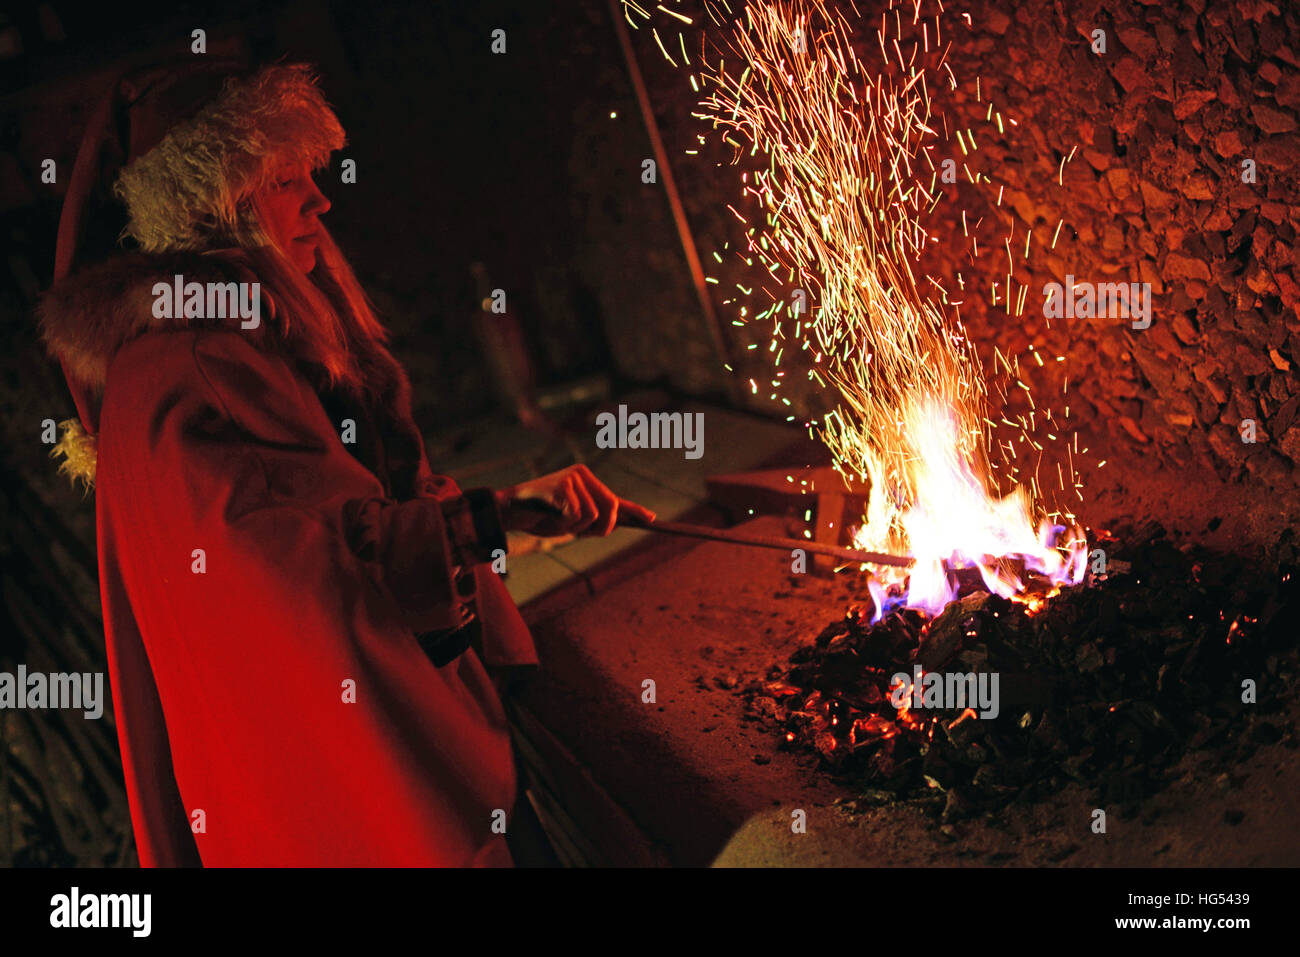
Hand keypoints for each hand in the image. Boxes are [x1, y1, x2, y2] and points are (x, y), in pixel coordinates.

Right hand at [496, 465, 655, 537]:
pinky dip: (565, 524)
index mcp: (587, 480)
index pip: (615, 498)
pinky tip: (551, 516)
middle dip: (600, 528)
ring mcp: (573, 477)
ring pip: (594, 515)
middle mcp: (582, 474)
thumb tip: (617, 525)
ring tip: (557, 520)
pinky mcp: (563, 485)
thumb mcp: (572, 520)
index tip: (652, 519)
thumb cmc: (540, 516)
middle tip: (577, 532)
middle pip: (610, 509)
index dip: (634, 510)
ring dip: (576, 528)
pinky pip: (578, 515)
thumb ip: (593, 520)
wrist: (509, 510)